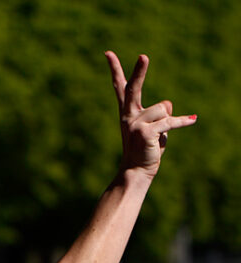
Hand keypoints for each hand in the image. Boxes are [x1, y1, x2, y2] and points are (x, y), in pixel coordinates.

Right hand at [106, 51, 195, 178]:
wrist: (136, 170)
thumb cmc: (145, 148)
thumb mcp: (154, 127)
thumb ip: (161, 112)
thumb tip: (167, 103)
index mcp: (127, 112)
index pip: (120, 87)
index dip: (115, 69)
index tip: (108, 54)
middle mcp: (128, 115)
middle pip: (134, 88)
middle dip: (140, 72)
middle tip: (144, 56)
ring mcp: (134, 124)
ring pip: (163, 109)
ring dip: (168, 122)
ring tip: (159, 136)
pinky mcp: (145, 132)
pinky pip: (170, 121)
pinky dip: (181, 122)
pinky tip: (192, 120)